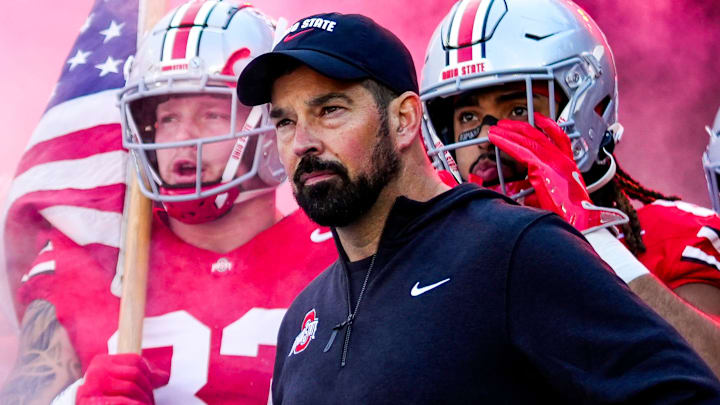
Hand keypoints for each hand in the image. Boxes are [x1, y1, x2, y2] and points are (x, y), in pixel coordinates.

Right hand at [76, 353, 168, 404]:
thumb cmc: (104, 397)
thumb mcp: (120, 383)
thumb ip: (139, 377)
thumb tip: (164, 377)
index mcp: (103, 361)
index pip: (135, 361)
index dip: (150, 373)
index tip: (153, 386)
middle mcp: (96, 371)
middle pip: (135, 374)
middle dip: (148, 389)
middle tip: (151, 401)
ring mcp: (91, 387)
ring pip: (130, 388)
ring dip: (144, 400)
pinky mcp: (90, 402)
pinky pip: (120, 401)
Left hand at [488, 112, 625, 232]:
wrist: (578, 225)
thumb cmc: (568, 218)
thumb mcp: (554, 201)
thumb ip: (540, 194)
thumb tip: (528, 198)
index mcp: (569, 167)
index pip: (559, 139)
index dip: (548, 126)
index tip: (538, 119)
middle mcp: (563, 161)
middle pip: (539, 136)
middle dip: (520, 128)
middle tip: (505, 124)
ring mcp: (554, 163)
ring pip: (528, 140)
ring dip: (509, 133)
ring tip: (496, 130)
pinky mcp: (543, 169)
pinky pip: (520, 151)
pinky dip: (506, 143)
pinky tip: (496, 139)